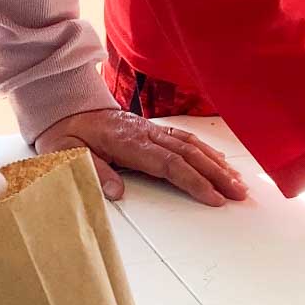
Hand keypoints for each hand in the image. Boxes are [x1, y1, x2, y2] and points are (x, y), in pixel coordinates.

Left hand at [37, 107, 248, 206]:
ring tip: (238, 182)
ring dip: (216, 163)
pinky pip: (185, 139)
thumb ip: (92, 170)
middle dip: (216, 175)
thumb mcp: (67, 153)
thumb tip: (117, 191)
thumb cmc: (68, 134)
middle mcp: (146, 134)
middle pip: (188, 154)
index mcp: (128, 141)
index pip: (169, 163)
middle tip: (238, 194)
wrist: (66, 107)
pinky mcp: (153, 130)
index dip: (193, 180)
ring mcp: (152, 130)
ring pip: (191, 145)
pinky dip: (206, 151)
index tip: (213, 197)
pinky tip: (220, 162)